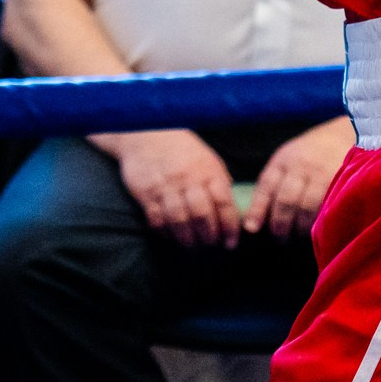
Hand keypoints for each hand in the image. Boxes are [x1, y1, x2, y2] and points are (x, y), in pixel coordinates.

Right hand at [102, 129, 239, 249]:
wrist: (146, 135)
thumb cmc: (182, 151)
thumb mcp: (207, 160)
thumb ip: (220, 184)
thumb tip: (234, 212)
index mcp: (207, 170)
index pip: (223, 203)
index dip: (229, 227)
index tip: (230, 243)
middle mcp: (187, 178)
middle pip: (201, 215)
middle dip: (208, 237)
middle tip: (210, 246)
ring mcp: (165, 186)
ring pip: (179, 221)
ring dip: (187, 240)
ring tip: (192, 246)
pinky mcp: (145, 193)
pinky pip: (157, 220)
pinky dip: (165, 233)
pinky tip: (171, 236)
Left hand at [245, 115, 355, 240]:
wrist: (345, 132)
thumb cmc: (312, 152)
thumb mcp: (289, 158)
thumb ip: (276, 181)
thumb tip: (259, 216)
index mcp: (282, 160)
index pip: (266, 187)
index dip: (257, 209)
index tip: (251, 229)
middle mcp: (300, 165)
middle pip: (285, 200)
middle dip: (280, 224)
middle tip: (280, 239)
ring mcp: (321, 172)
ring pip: (306, 206)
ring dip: (301, 227)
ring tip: (300, 236)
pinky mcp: (341, 179)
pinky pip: (328, 205)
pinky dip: (322, 220)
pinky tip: (320, 229)